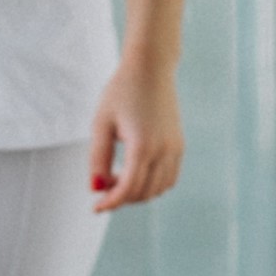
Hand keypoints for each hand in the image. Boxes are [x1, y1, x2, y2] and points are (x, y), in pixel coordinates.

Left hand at [88, 57, 183, 210]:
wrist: (150, 68)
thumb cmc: (121, 92)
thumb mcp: (101, 123)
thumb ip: (98, 158)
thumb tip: (95, 188)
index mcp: (142, 145)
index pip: (128, 188)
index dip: (111, 202)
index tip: (96, 207)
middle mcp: (164, 150)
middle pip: (143, 192)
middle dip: (121, 197)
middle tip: (102, 185)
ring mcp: (175, 149)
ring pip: (159, 189)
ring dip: (137, 192)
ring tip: (116, 176)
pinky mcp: (179, 146)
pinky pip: (169, 178)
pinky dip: (153, 184)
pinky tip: (135, 174)